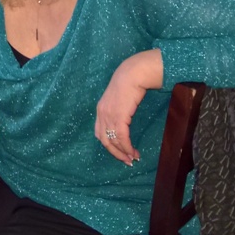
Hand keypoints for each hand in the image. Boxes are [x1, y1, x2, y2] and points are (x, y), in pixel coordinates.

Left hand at [94, 49, 162, 164]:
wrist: (133, 74)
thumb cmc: (129, 84)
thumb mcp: (119, 99)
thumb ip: (118, 110)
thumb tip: (125, 120)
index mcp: (100, 110)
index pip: (100, 133)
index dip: (109, 145)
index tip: (120, 152)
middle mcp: (101, 114)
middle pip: (104, 141)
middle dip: (116, 153)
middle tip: (127, 161)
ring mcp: (109, 116)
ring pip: (113, 141)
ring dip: (123, 152)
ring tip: (133, 158)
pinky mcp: (118, 116)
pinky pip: (121, 137)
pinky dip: (127, 147)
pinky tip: (134, 152)